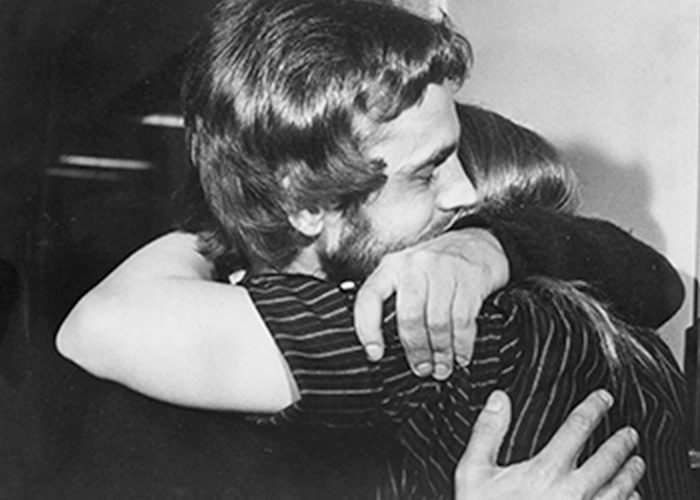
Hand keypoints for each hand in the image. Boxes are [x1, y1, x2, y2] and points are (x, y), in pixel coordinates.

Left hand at [353, 228, 507, 378]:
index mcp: (392, 266)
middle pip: (409, 317)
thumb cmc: (439, 265)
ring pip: (437, 322)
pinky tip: (461, 355)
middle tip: (421, 368)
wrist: (479, 242)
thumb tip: (386, 345)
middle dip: (415, 350)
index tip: (374, 353)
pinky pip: (462, 320)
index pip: (369, 297)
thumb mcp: (409, 273)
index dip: (368, 329)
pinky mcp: (470, 278)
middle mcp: (415, 265)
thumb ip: (395, 299)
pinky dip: (462, 344)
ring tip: (442, 367)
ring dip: (440, 352)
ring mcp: (444, 270)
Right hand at [455, 389, 644, 499]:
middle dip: (621, 442)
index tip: (604, 398)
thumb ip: (488, 433)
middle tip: (629, 433)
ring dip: (631, 472)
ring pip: (620, 488)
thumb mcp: (474, 473)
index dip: (594, 407)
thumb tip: (499, 399)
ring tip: (636, 462)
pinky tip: (630, 495)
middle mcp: (573, 492)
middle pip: (608, 458)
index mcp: (546, 471)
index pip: (578, 428)